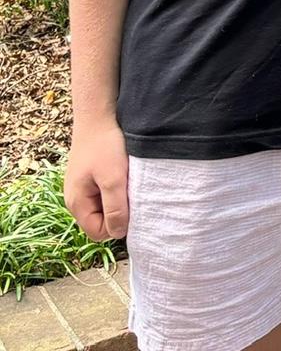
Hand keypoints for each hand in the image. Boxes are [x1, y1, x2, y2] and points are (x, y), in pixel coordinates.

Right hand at [64, 123, 129, 240]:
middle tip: (133, 193)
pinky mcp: (94, 178)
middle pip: (102, 222)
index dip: (117, 226)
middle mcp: (78, 199)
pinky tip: (127, 175)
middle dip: (120, 213)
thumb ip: (115, 208)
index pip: (98, 233)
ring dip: (121, 200)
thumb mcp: (114, 179)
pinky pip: (108, 193)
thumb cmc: (104, 146)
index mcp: (77, 203)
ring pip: (107, 207)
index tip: (132, 208)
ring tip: (130, 182)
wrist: (99, 116)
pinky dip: (120, 188)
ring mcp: (85, 188)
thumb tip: (118, 234)